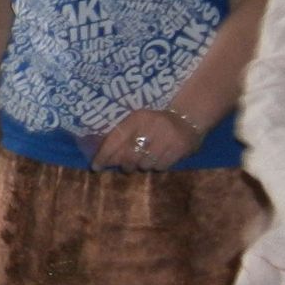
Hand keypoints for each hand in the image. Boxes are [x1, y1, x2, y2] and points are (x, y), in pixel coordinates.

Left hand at [85, 106, 199, 172]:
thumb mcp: (138, 122)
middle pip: (129, 156)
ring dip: (142, 165)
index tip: (96, 167)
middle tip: (126, 166)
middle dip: (125, 164)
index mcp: (138, 117)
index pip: (116, 139)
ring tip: (147, 156)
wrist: (188, 117)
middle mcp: (151, 126)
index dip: (104, 155)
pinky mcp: (178, 149)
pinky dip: (156, 166)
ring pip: (144, 164)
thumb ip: (122, 137)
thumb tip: (104, 159)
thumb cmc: (157, 122)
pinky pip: (159, 167)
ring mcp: (166, 138)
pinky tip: (159, 157)